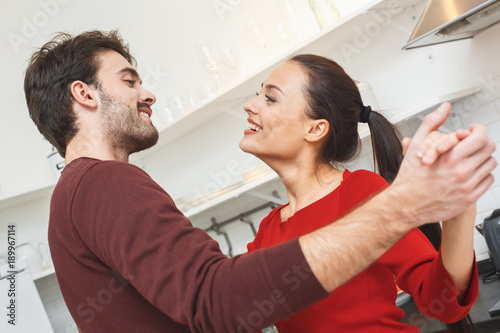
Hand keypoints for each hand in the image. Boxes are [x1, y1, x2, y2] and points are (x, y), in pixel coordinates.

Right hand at [391, 102, 495, 226]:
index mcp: (449, 157)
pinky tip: (469, 173)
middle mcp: (460, 172)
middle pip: (488, 149)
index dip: (479, 130)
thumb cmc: (410, 178)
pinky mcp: (469, 198)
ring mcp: (467, 186)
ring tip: (469, 159)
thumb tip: (444, 108)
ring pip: (490, 165)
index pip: (480, 138)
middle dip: (481, 143)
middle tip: (472, 144)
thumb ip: (432, 123)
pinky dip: (482, 175)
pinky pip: (487, 181)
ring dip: (482, 159)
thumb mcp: (417, 146)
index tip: (473, 131)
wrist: (406, 204)